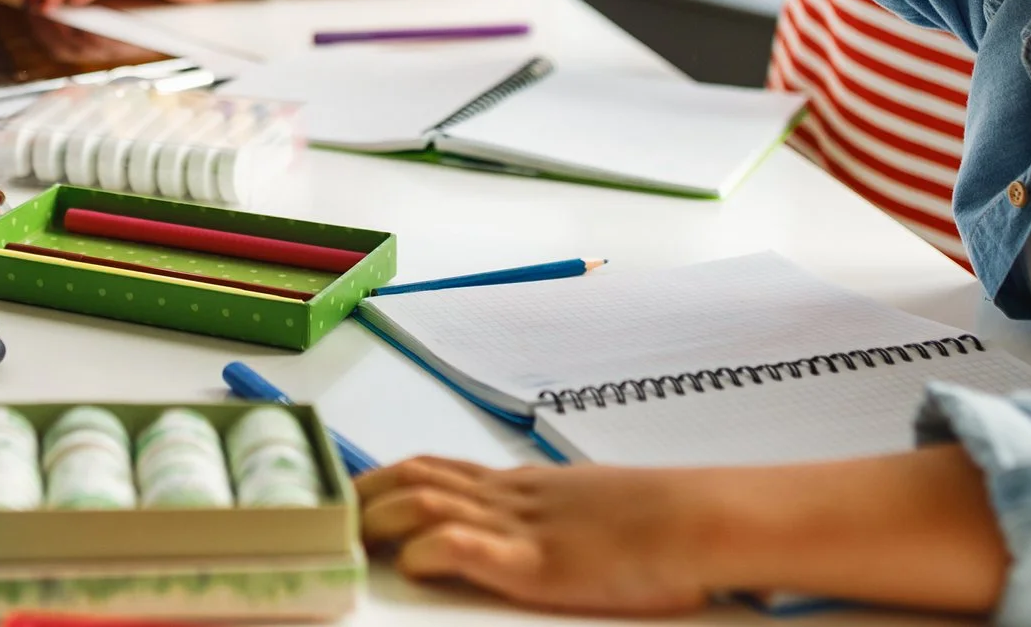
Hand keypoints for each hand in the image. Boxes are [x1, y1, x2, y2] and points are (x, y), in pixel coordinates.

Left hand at [357, 458, 717, 616]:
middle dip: (366, 495)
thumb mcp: (594, 510)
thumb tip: (545, 538)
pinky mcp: (537, 563)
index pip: (440, 467)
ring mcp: (522, 526)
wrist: (699, 521)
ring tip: (352, 538)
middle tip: (330, 517)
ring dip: (382, 518)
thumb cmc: (661, 522)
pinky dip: (430, 549)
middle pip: (418, 476)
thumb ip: (556, 518)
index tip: (355, 493)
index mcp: (525, 487)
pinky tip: (412, 561)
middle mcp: (512, 496)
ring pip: (428, 500)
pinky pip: (468, 544)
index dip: (389, 478)